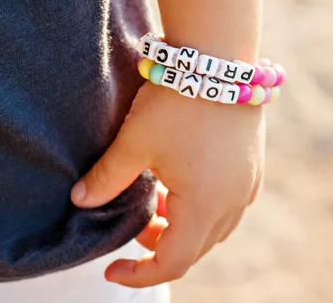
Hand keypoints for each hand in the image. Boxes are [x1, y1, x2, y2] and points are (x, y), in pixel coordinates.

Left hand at [70, 82, 264, 286]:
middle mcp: (232, 203)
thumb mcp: (134, 142)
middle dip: (159, 247)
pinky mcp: (252, 168)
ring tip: (153, 202)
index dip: (140, 274)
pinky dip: (200, 209)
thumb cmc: (177, 101)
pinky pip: (227, 206)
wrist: (220, 58)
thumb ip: (106, 178)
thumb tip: (79, 201)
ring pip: (212, 229)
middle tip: (131, 228)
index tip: (112, 269)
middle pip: (195, 249)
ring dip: (181, 228)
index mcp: (204, 206)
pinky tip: (180, 184)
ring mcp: (247, 185)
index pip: (172, 262)